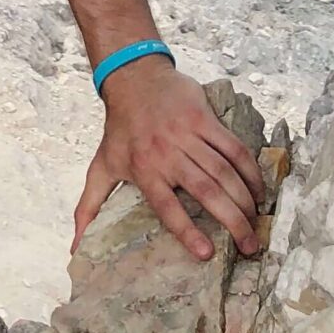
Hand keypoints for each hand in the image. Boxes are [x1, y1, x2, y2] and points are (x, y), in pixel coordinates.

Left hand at [72, 57, 265, 262]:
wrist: (134, 78)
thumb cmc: (119, 129)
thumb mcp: (100, 167)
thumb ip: (89, 207)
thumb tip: (74, 247)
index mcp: (143, 169)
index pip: (166, 206)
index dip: (186, 231)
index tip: (206, 254)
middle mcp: (167, 153)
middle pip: (205, 191)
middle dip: (232, 221)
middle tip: (249, 247)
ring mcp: (188, 134)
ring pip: (224, 171)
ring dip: (245, 200)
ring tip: (256, 223)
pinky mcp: (205, 119)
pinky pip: (234, 148)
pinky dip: (250, 170)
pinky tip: (259, 191)